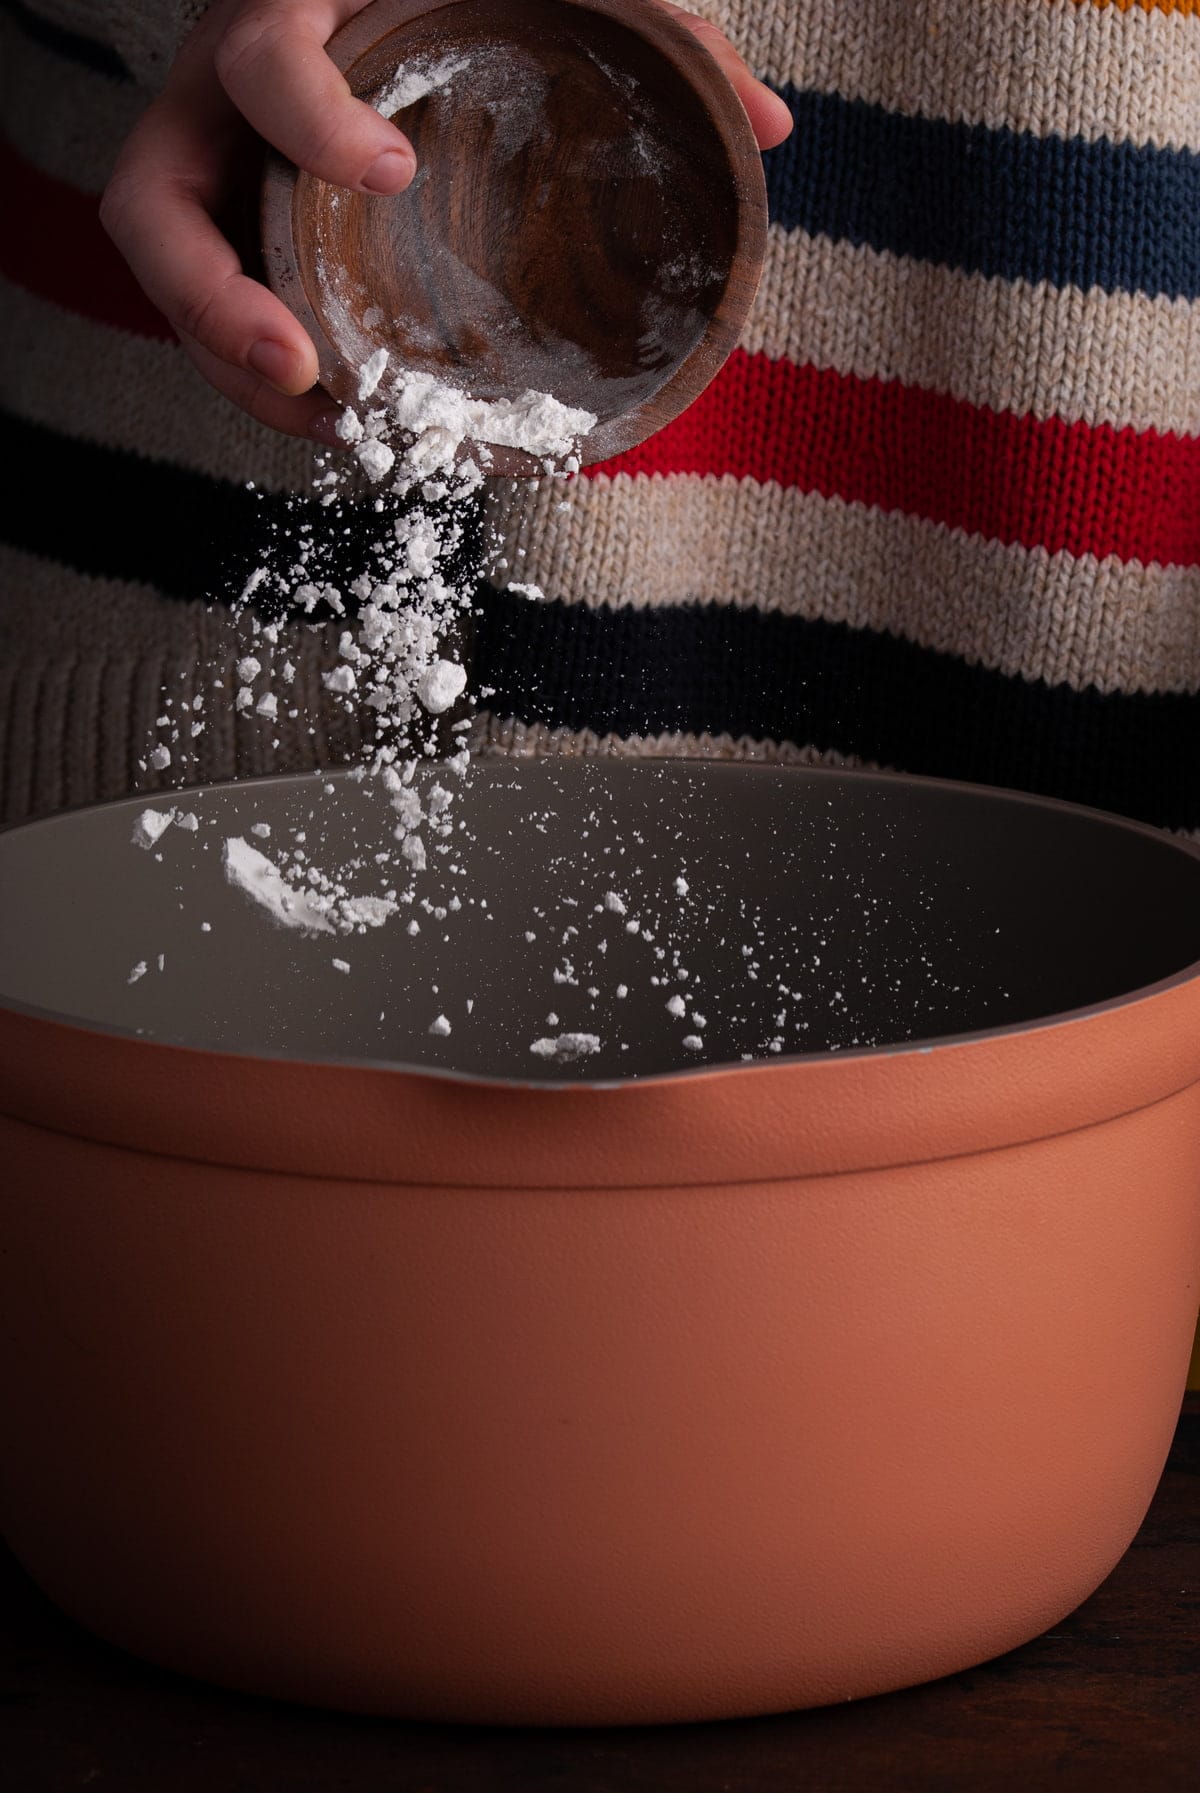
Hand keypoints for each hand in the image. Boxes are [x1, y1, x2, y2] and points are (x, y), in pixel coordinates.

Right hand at [101, 0, 793, 443]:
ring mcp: (214, 170)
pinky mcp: (227, 231)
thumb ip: (648, 21)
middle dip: (214, 303)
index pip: (261, 56)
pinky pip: (219, 312)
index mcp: (289, 9)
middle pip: (153, 205)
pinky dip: (268, 379)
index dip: (308, 118)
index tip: (391, 174)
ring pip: (171, 282)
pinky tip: (344, 419)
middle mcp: (222, 97)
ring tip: (335, 429)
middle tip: (303, 372)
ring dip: (239, 373)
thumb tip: (769, 126)